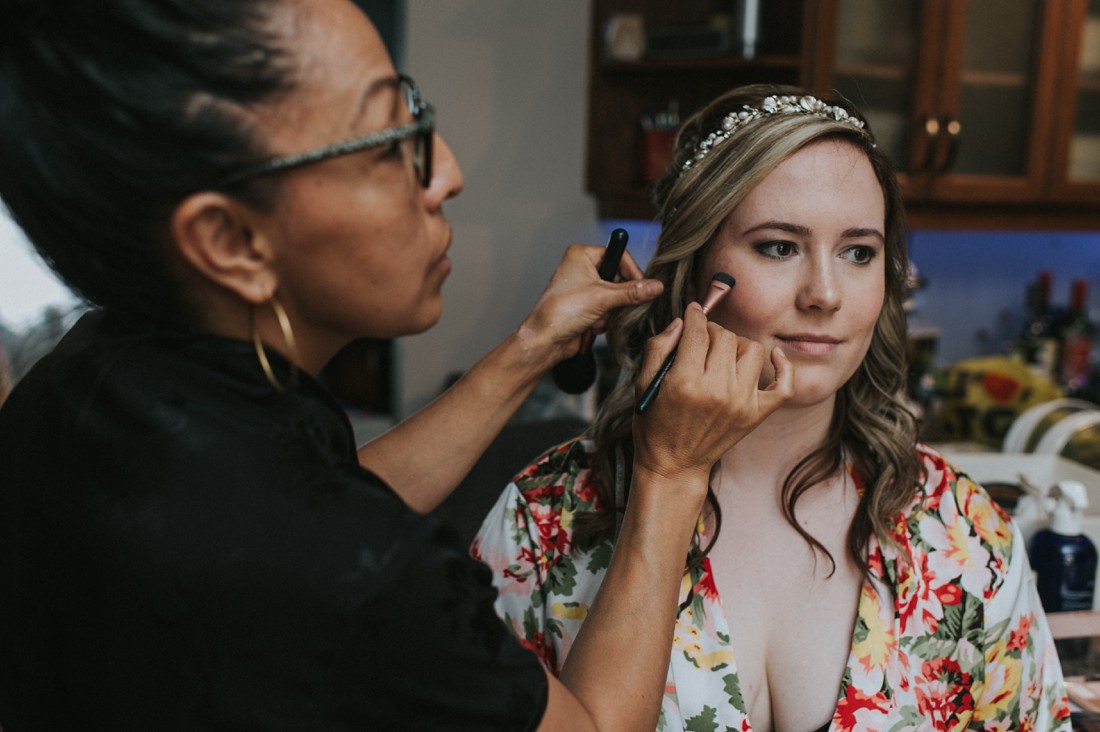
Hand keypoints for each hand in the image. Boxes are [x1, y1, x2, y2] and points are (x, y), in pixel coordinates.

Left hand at [515, 244, 662, 364]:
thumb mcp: (602, 298)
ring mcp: (585, 287)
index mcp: (583, 255)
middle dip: (618, 298)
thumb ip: (632, 292)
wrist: (546, 340)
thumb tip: (656, 286)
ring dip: (611, 311)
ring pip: (616, 296)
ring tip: (597, 317)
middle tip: (612, 306)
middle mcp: (584, 267)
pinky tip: (593, 324)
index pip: (621, 257)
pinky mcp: (587, 305)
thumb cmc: (560, 312)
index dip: (633, 273)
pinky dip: (605, 318)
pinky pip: (609, 309)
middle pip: (620, 278)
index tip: (643, 288)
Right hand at [632, 303, 793, 495]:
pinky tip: (774, 355)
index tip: (693, 310)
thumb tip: (682, 321)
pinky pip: (784, 385)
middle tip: (701, 338)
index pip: (698, 331)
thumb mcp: (643, 384)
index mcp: (685, 382)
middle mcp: (717, 391)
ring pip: (752, 350)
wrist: (674, 465)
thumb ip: (659, 347)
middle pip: (725, 336)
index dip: (695, 314)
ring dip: (737, 344)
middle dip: (711, 330)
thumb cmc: (655, 423)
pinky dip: (784, 366)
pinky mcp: (756, 415)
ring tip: (723, 354)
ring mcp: (741, 403)